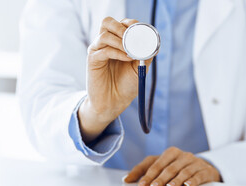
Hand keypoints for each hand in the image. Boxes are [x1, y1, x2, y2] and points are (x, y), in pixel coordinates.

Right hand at [78, 17, 152, 142]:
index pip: (121, 23)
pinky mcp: (93, 60)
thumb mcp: (140, 68)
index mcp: (117, 42)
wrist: (114, 102)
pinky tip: (127, 58)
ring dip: (120, 41)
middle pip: (107, 22)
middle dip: (121, 27)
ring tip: (130, 51)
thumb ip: (145, 54)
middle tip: (132, 37)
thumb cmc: (126, 85)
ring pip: (105, 34)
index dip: (131, 24)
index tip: (142, 33)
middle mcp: (105, 43)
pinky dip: (117, 52)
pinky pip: (103, 50)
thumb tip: (152, 43)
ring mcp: (98, 50)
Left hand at [124, 147, 220, 185]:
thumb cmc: (178, 168)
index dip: (148, 175)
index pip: (156, 164)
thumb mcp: (161, 166)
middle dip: (160, 178)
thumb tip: (126, 180)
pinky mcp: (206, 171)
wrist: (205, 169)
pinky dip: (193, 180)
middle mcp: (183, 156)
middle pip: (169, 168)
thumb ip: (143, 170)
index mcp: (170, 153)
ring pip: (184, 171)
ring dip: (176, 180)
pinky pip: (199, 175)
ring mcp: (195, 162)